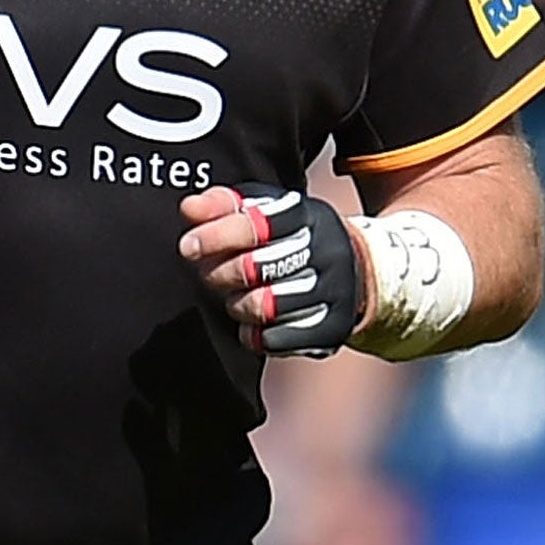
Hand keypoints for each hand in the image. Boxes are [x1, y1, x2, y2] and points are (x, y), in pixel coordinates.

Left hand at [178, 183, 359, 356]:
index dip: (215, 235)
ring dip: (236, 305)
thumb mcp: (265, 210)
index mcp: (308, 215)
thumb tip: (189, 208)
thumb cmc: (292, 236)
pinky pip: (277, 339)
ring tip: (233, 297)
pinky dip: (254, 334)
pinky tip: (251, 324)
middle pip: (256, 268)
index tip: (187, 246)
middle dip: (219, 274)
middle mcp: (327, 251)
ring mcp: (336, 291)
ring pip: (264, 307)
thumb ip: (224, 205)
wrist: (357, 270)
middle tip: (208, 275)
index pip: (256, 224)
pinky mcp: (334, 327)